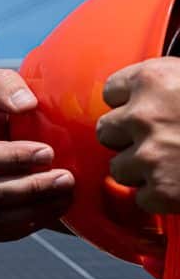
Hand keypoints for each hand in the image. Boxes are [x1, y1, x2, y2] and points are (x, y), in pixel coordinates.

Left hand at [97, 58, 179, 213]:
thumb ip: (160, 85)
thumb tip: (127, 93)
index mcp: (153, 79)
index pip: (111, 92)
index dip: (129, 103)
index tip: (148, 108)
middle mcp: (144, 115)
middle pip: (105, 131)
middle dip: (126, 139)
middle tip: (160, 140)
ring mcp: (150, 155)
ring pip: (118, 168)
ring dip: (141, 171)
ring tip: (174, 164)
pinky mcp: (162, 191)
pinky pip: (141, 198)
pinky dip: (160, 197)